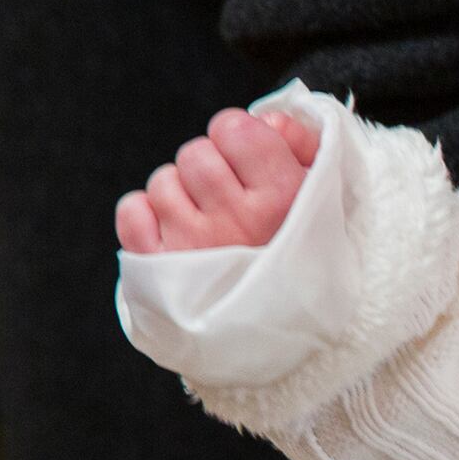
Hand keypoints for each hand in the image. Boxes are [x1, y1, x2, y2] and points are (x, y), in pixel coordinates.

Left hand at [114, 107, 318, 253]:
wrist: (288, 340)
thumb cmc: (306, 261)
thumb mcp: (325, 200)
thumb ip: (305, 145)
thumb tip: (267, 118)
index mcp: (282, 199)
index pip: (234, 127)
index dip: (240, 139)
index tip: (249, 163)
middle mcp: (235, 220)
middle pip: (195, 152)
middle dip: (209, 169)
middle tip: (228, 199)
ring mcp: (192, 245)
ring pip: (163, 182)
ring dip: (180, 196)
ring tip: (206, 225)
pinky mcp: (157, 268)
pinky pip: (132, 211)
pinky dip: (146, 216)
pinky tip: (175, 234)